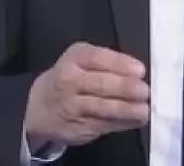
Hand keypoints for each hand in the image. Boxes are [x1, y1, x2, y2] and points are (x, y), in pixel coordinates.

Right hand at [24, 42, 149, 147]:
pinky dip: (122, 122)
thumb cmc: (70, 78)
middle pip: (101, 84)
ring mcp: (72, 105)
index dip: (120, 64)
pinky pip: (103, 124)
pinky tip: (135, 120)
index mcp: (75, 58)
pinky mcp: (78, 125)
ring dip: (126, 109)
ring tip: (143, 110)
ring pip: (102, 107)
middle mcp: (70, 80)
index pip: (98, 58)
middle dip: (125, 88)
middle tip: (144, 91)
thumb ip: (106, 64)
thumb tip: (138, 73)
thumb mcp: (81, 61)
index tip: (140, 71)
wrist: (39, 107)